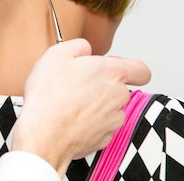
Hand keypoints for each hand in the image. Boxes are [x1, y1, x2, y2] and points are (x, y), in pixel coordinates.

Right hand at [11, 38, 150, 176]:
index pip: (140, 69)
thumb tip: (85, 50)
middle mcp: (119, 97)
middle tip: (78, 83)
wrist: (43, 133)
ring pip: (110, 108)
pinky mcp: (104, 138)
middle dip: (102, 85)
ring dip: (95, 104)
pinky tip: (70, 117)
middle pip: (120, 88)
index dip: (129, 67)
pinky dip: (89, 122)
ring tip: (70, 102)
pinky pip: (100, 126)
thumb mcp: (57, 53)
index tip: (116, 68)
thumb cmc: (50, 96)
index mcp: (112, 73)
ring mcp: (113, 120)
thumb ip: (79, 46)